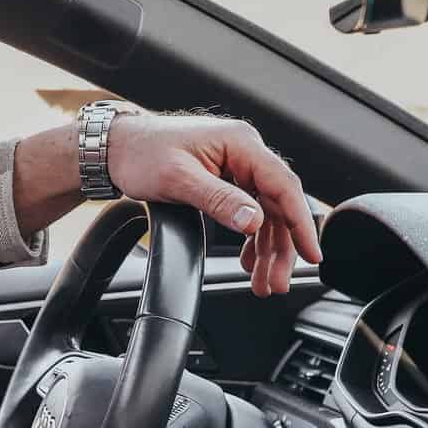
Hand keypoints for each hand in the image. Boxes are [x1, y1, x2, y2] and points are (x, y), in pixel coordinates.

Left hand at [106, 113, 323, 296]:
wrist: (115, 148)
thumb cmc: (141, 153)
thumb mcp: (178, 180)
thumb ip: (218, 200)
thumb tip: (253, 222)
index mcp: (240, 144)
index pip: (283, 186)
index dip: (301, 222)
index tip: (312, 254)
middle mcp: (244, 153)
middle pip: (277, 205)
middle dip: (280, 247)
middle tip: (277, 283)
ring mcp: (236, 166)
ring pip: (264, 213)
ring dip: (266, 249)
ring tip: (263, 282)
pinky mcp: (225, 179)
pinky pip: (248, 211)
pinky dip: (250, 239)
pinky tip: (248, 261)